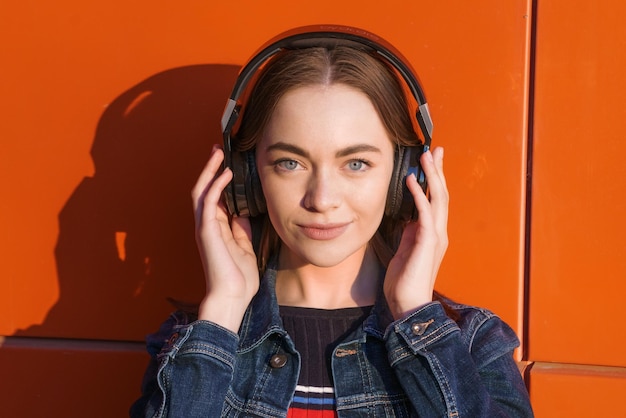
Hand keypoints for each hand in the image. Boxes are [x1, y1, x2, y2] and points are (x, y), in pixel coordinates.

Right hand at [191, 145, 259, 331]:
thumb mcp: (244, 247)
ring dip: (209, 171)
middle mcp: (207, 226)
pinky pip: (208, 203)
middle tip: (218, 150)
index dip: (219, 179)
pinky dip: (216, 186)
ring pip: (201, 191)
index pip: (215, 198)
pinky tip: (226, 174)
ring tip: (218, 154)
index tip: (228, 164)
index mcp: (216, 229)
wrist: (232, 298)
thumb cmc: (239, 279)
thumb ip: (241, 229)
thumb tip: (243, 213)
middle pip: (204, 190)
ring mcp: (204, 228)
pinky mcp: (206, 232)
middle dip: (210, 169)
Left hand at [383, 147, 448, 319]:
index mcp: (432, 234)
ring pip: (438, 200)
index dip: (434, 180)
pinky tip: (413, 181)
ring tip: (426, 157)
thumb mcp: (405, 250)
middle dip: (438, 171)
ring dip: (432, 176)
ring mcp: (435, 237)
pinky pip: (425, 214)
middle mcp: (438, 232)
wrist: (408, 305)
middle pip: (441, 195)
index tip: (430, 161)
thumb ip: (409, 233)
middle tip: (435, 150)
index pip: (436, 201)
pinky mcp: (427, 242)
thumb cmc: (404, 282)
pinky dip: (419, 195)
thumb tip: (408, 218)